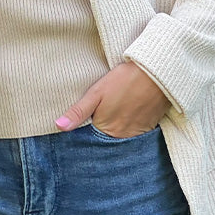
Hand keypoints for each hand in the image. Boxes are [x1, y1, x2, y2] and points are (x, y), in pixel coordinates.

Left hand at [55, 61, 170, 137]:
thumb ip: (78, 112)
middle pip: (107, 142)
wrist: (155, 72)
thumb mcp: (96, 93)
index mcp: (106, 129)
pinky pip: (135, 135)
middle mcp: (122, 137)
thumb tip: (59, 126)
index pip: (91, 141)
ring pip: (121, 139)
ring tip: (115, 117)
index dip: (87, 135)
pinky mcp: (149, 128)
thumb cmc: (123, 80)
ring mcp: (137, 134)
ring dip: (116, 133)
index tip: (87, 126)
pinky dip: (130, 130)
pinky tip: (128, 117)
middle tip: (103, 118)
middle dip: (102, 136)